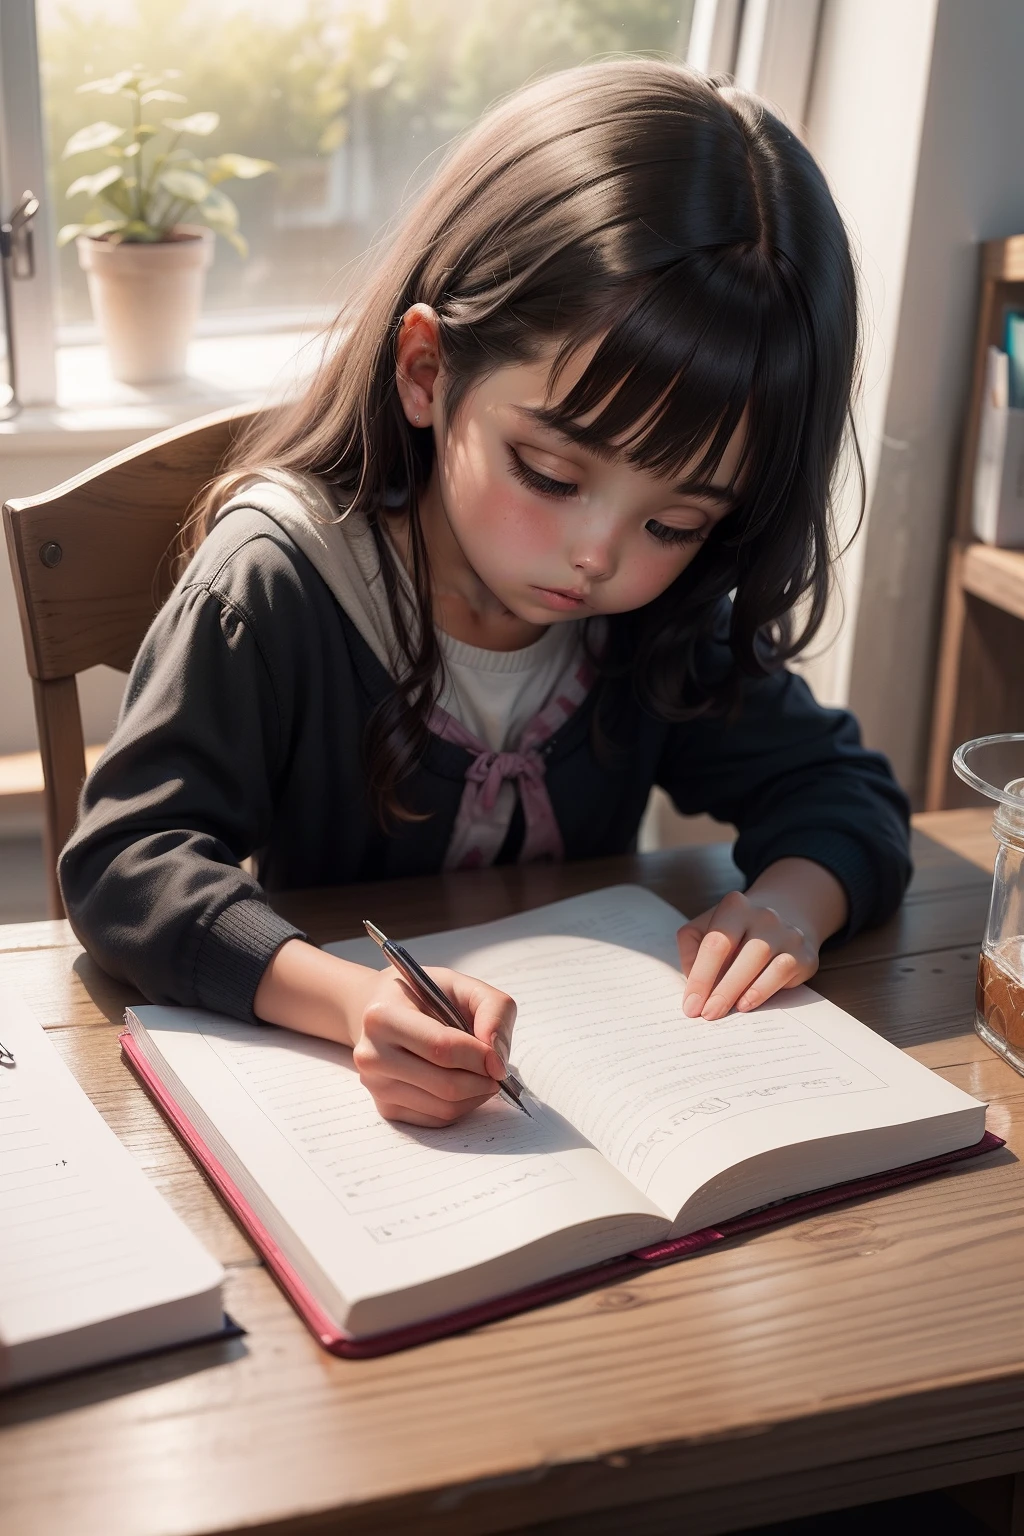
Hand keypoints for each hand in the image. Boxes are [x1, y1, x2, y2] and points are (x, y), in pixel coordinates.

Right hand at [352, 966, 516, 1127]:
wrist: (383, 1011)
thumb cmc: (426, 996)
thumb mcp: (464, 985)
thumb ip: (493, 1010)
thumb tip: (498, 1059)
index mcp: (383, 1016)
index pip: (442, 1048)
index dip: (480, 1056)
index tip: (499, 1058)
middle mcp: (372, 1054)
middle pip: (445, 1085)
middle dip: (483, 1080)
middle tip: (496, 1069)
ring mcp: (376, 1086)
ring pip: (445, 1108)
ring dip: (476, 1095)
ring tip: (482, 1074)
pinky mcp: (386, 1109)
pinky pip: (438, 1120)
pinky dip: (463, 1106)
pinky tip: (464, 1085)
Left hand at [675, 859, 848, 1020]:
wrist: (786, 917)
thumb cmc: (736, 931)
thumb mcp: (706, 928)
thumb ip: (691, 950)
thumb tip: (693, 981)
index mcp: (735, 906)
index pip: (715, 942)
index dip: (701, 976)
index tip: (690, 1004)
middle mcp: (764, 916)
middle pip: (739, 952)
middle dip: (719, 989)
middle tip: (706, 1013)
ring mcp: (787, 933)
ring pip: (762, 960)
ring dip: (739, 990)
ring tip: (722, 1011)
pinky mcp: (804, 954)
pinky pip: (783, 972)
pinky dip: (762, 990)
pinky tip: (746, 1003)